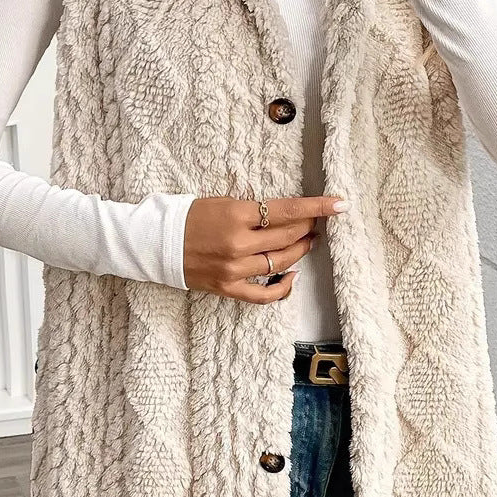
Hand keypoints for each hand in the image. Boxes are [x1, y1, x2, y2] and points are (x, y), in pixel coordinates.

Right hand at [183, 194, 347, 302]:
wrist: (157, 242)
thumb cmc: (188, 216)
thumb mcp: (222, 201)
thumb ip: (253, 210)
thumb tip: (287, 215)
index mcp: (236, 215)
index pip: (287, 210)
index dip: (316, 207)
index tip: (339, 204)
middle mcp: (238, 243)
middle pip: (288, 236)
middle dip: (309, 227)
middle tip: (316, 222)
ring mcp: (234, 269)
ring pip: (281, 262)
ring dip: (300, 251)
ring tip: (307, 242)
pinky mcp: (228, 288)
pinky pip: (264, 294)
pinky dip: (282, 287)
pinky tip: (292, 276)